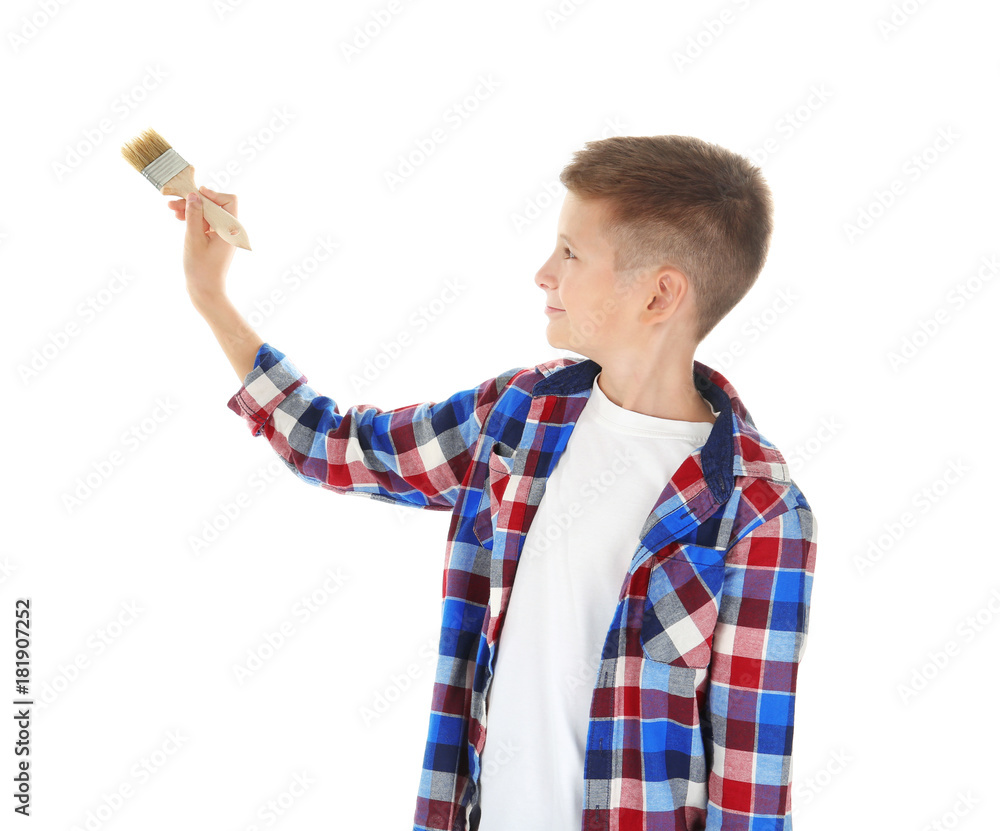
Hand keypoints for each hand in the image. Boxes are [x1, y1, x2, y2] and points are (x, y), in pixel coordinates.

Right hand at [167, 186, 237, 307]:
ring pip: (208, 215)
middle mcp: (230, 231)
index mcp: (231, 229)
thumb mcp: (194, 238)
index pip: (229, 201)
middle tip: (174, 201)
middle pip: (215, 206)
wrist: (206, 291)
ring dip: (191, 210)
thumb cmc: (201, 268)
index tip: (196, 193)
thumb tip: (194, 195)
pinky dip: (194, 220)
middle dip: (195, 202)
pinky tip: (179, 217)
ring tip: (172, 209)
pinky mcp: (215, 241)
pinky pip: (206, 224)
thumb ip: (194, 215)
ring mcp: (223, 236)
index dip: (213, 194)